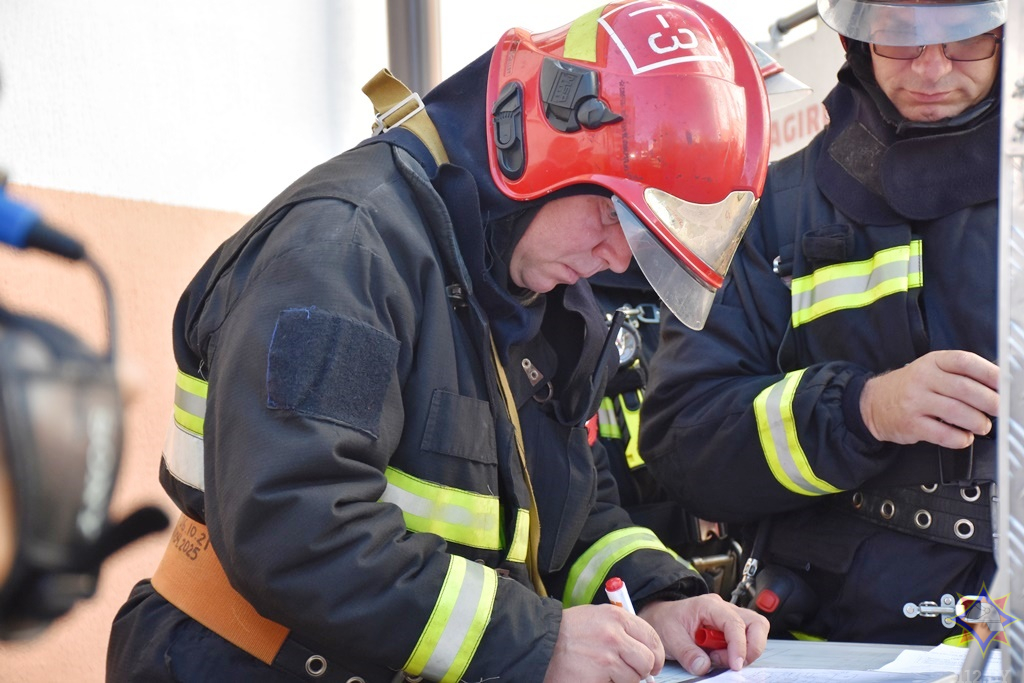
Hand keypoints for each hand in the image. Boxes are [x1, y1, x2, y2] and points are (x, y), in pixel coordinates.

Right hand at [543, 604, 663, 682]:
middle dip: (643, 671)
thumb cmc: (568, 631)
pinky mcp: (597, 679)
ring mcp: (606, 660)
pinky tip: (596, 677)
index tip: (653, 663)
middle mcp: (614, 637)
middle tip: (633, 673)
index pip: (652, 639)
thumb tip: (645, 650)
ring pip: (633, 679)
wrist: (539, 642)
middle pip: (648, 661)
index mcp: (617, 618)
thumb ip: (622, 629)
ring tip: (605, 672)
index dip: (656, 655)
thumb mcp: (597, 617)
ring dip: (623, 680)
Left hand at [638, 593, 768, 675]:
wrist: (660, 617)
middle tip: (733, 662)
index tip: (735, 664)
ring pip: (755, 633)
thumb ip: (687, 652)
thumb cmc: (666, 621)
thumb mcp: (670, 636)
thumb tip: (703, 666)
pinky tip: (716, 655)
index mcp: (709, 605)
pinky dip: (736, 653)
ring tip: (716, 657)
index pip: (735, 622)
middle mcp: (724, 609)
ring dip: (743, 651)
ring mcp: (729, 618)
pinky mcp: (730, 630)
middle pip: (756, 624)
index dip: (739, 645)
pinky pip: (745, 642)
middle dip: (752, 647)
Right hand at [860, 350, 997, 447]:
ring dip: (977, 422)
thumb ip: (960, 374)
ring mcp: (915, 401)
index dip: (989, 373)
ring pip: (956, 412)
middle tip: (1000, 410)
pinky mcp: (911, 424)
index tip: (1005, 384)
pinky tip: (964, 438)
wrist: (873, 403)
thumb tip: (998, 386)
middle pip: (964, 389)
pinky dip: (960, 438)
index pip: (965, 362)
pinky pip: (943, 434)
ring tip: (983, 426)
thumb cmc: (911, 387)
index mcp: (932, 362)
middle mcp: (923, 379)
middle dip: (990, 401)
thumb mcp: (931, 370)